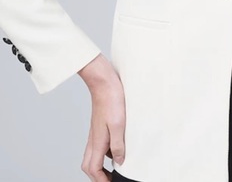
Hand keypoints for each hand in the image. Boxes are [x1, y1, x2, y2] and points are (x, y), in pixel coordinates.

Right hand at [78, 54, 125, 180]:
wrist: (104, 82)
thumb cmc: (112, 100)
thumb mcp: (119, 124)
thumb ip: (119, 144)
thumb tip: (120, 161)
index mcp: (97, 141)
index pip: (93, 168)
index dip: (100, 179)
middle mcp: (94, 138)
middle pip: (89, 164)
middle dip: (97, 175)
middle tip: (109, 179)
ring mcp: (96, 131)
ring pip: (93, 154)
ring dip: (101, 164)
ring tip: (115, 166)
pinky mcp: (100, 124)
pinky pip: (99, 143)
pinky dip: (106, 150)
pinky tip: (117, 146)